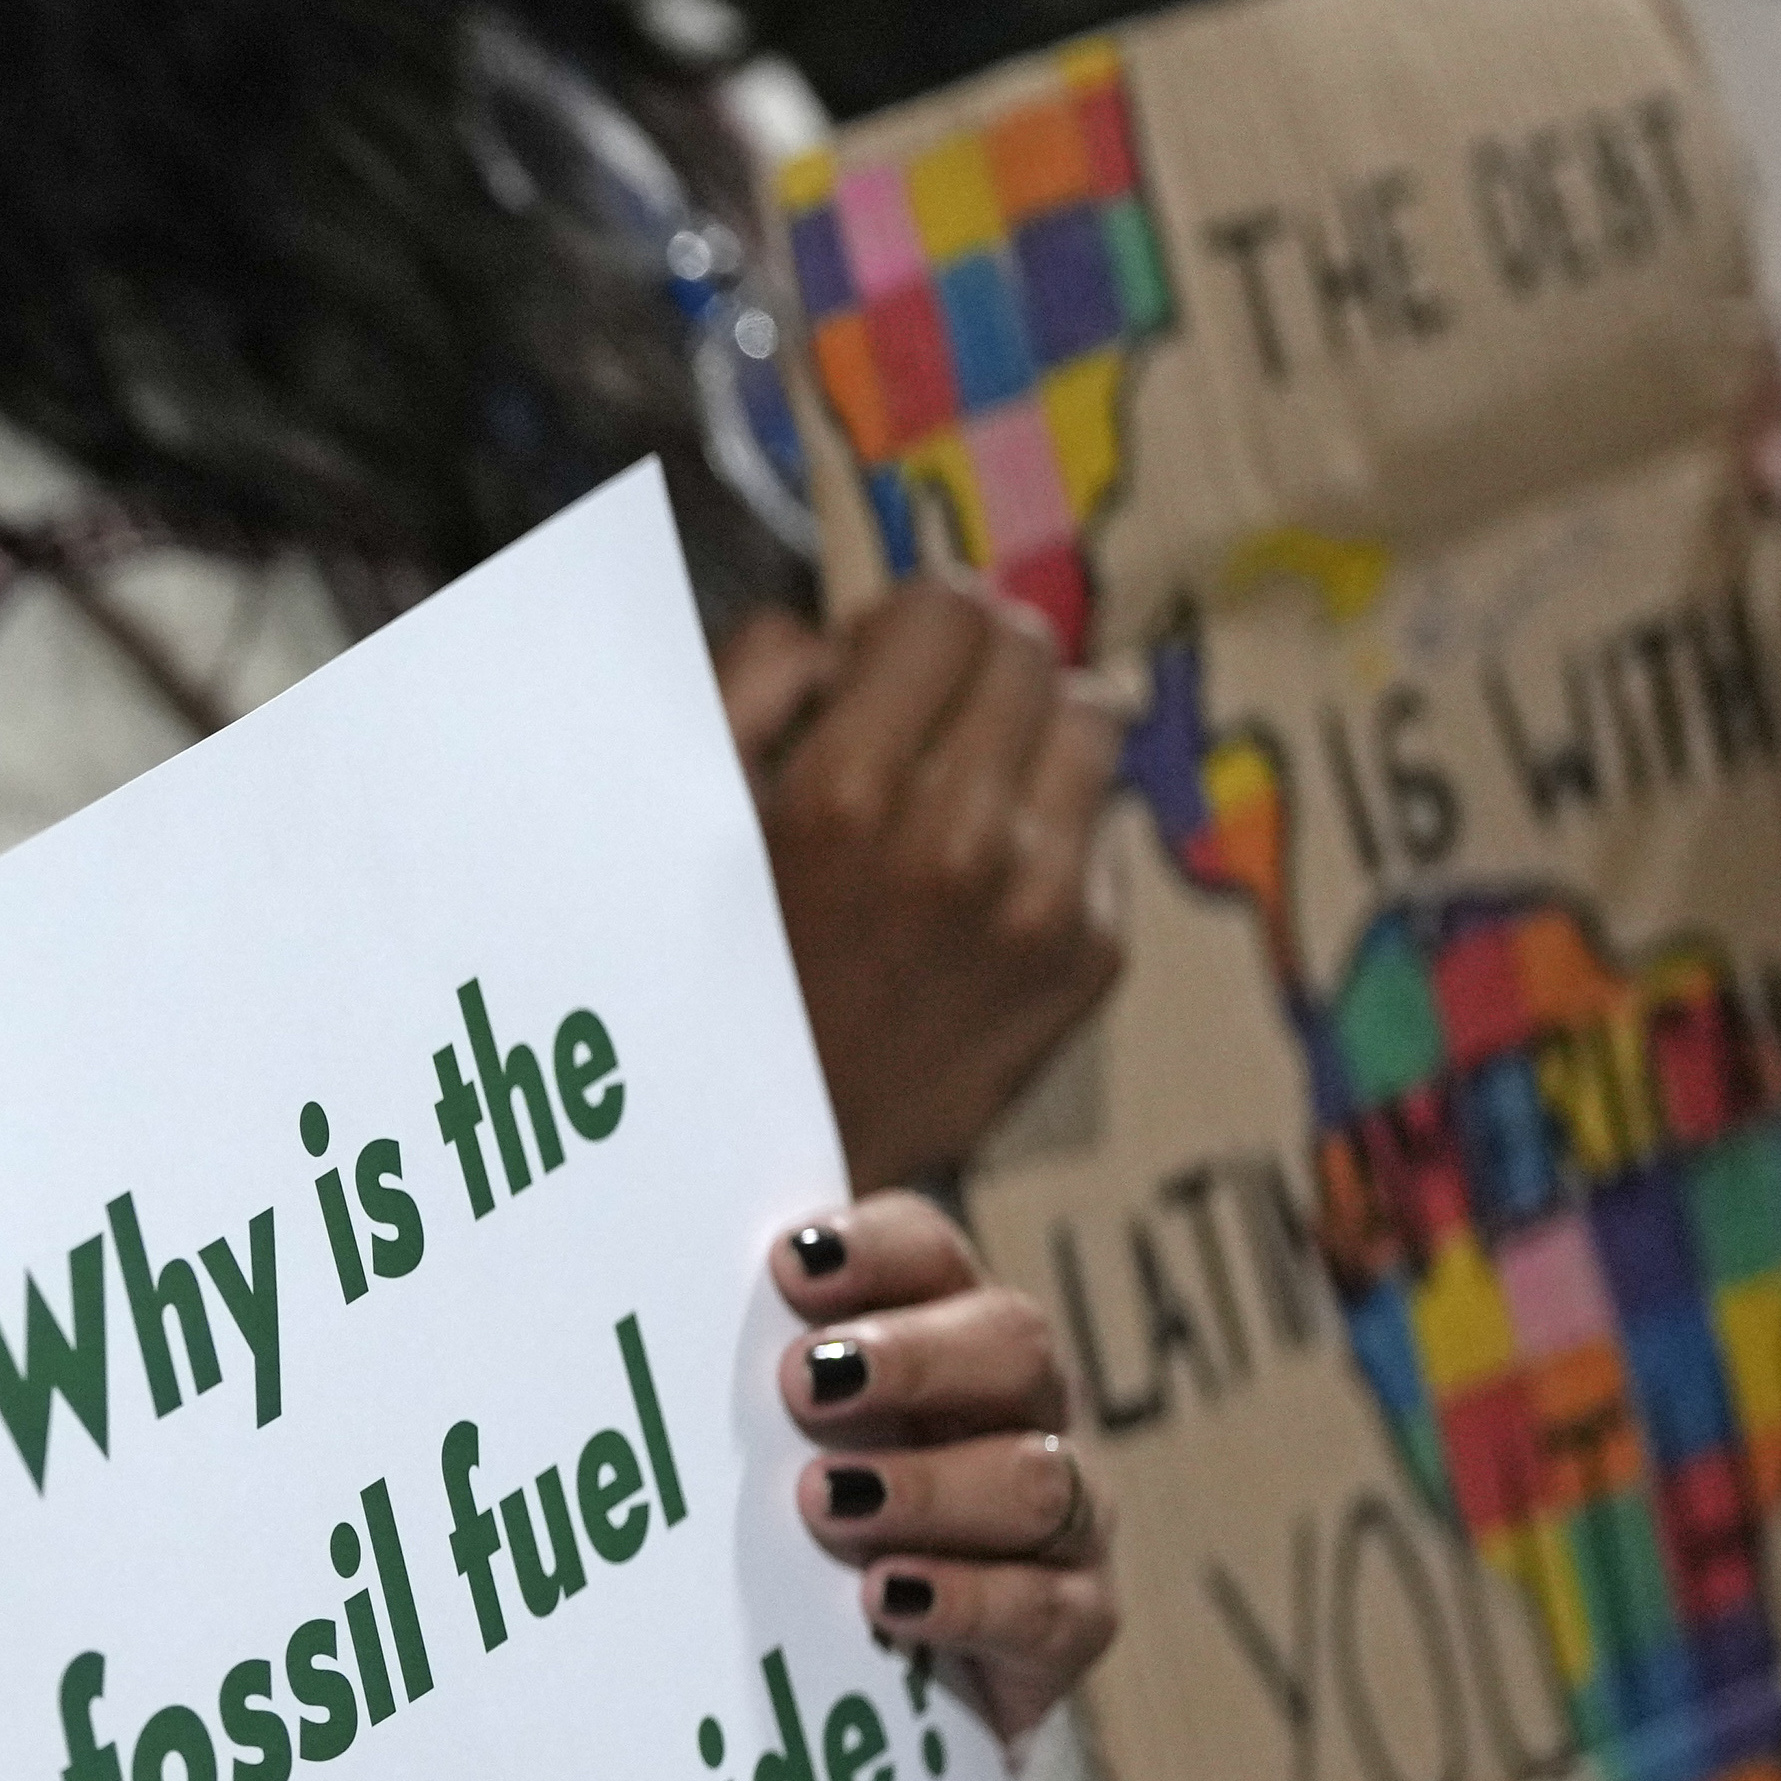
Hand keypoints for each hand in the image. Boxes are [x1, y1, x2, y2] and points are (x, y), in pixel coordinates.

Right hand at [726, 587, 1123, 1188]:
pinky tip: (976, 878)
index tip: (870, 663)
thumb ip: (753, 683)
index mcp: (846, 795)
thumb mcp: (680, 816)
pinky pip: (1100, 826)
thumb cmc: (702, 979)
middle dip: (968, 662)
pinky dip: (1048, 827)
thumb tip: (843, 632)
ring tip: (961, 782)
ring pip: (1093, 718)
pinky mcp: (1088, 960)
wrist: (765, 1171)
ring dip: (1026, 730)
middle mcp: (961, 844)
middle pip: (1028, 649)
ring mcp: (1042, 907)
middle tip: (917, 712)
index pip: (948, 609)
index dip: (901, 621)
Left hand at [774, 1192, 1110, 1734]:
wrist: (890, 1699)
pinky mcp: (1074, 1620)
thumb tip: (631, 1321)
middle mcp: (1021, 1410)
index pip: (931, 1256)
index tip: (788, 1266)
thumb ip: (735, 1385)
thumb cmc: (805, 1538)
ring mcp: (1065, 1515)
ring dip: (929, 1486)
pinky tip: (887, 1599)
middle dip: (912, 1358)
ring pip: (1038, 1478)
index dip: (873, 1250)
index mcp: (946, 1335)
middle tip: (805, 1386)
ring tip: (827, 1502)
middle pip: (1015, 1343)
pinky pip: (1047, 1605)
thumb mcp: (767, 1451)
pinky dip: (966, 1599)